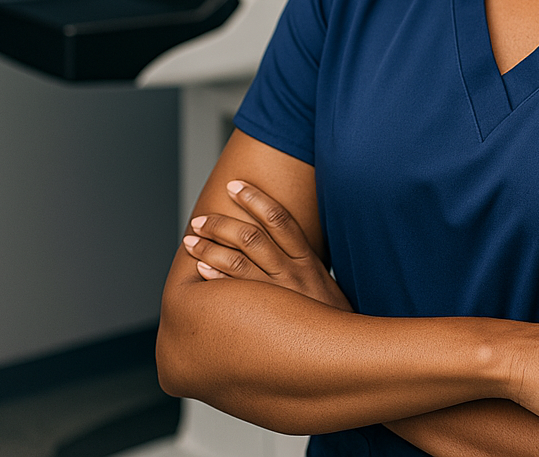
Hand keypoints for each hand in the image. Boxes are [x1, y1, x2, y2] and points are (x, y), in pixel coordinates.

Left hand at [182, 180, 352, 311]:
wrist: (347, 354)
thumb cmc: (331, 320)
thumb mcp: (322, 284)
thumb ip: (301, 264)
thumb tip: (277, 244)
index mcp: (307, 260)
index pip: (280, 218)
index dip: (256, 198)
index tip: (234, 185)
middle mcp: (293, 273)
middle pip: (252, 237)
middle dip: (221, 224)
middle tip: (198, 219)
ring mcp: (282, 297)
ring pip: (240, 262)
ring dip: (211, 249)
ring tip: (191, 241)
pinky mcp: (271, 320)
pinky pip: (238, 296)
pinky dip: (218, 281)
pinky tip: (201, 273)